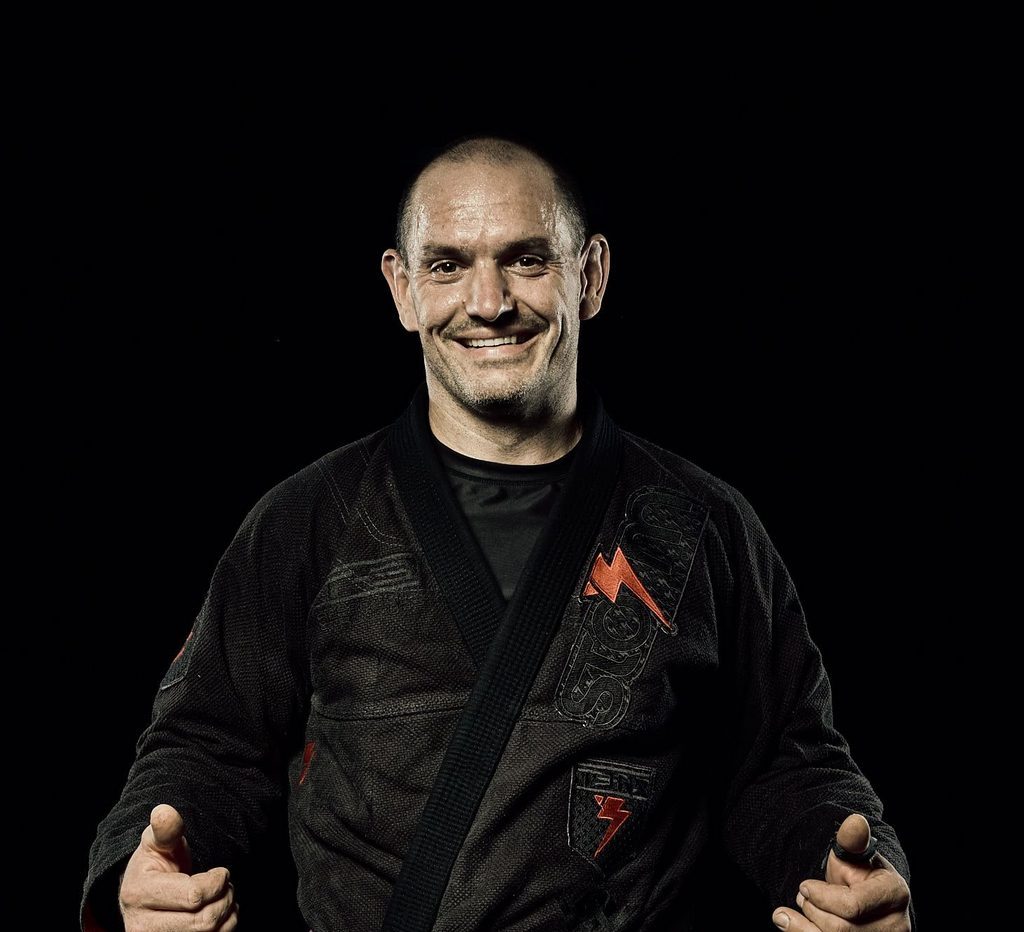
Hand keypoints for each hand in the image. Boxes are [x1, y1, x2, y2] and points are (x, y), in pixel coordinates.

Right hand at [118, 804, 238, 930]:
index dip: (217, 880)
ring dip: (226, 913)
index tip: (220, 871)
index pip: (194, 896)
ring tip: (223, 897)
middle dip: (225, 897)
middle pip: (204, 921)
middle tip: (226, 884)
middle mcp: (140, 928)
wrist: (146, 897)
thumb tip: (163, 812)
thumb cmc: (157, 864)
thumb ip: (166, 829)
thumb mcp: (158, 842)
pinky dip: (224, 929)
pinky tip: (219, 914)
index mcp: (138, 894)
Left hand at [772, 812, 910, 930]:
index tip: (804, 885)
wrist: (862, 902)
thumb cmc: (857, 874)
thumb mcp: (853, 853)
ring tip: (802, 908)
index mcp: (895, 894)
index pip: (851, 905)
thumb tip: (855, 821)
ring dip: (805, 926)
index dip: (820, 896)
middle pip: (839, 929)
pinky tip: (790, 923)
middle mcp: (896, 926)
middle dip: (812, 909)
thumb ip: (852, 840)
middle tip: (802, 895)